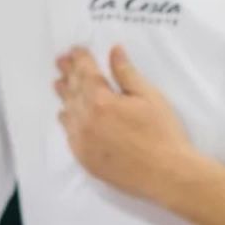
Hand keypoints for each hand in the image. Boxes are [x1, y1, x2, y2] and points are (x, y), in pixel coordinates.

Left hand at [54, 46, 195, 203]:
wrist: (166, 175)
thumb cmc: (163, 133)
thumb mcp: (149, 97)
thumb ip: (126, 73)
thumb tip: (113, 51)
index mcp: (101, 101)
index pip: (86, 73)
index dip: (81, 59)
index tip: (76, 49)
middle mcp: (85, 120)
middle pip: (73, 91)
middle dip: (68, 74)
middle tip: (60, 61)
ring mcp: (82, 142)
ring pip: (68, 112)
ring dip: (64, 96)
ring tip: (58, 84)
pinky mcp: (85, 159)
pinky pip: (69, 135)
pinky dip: (67, 121)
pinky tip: (65, 115)